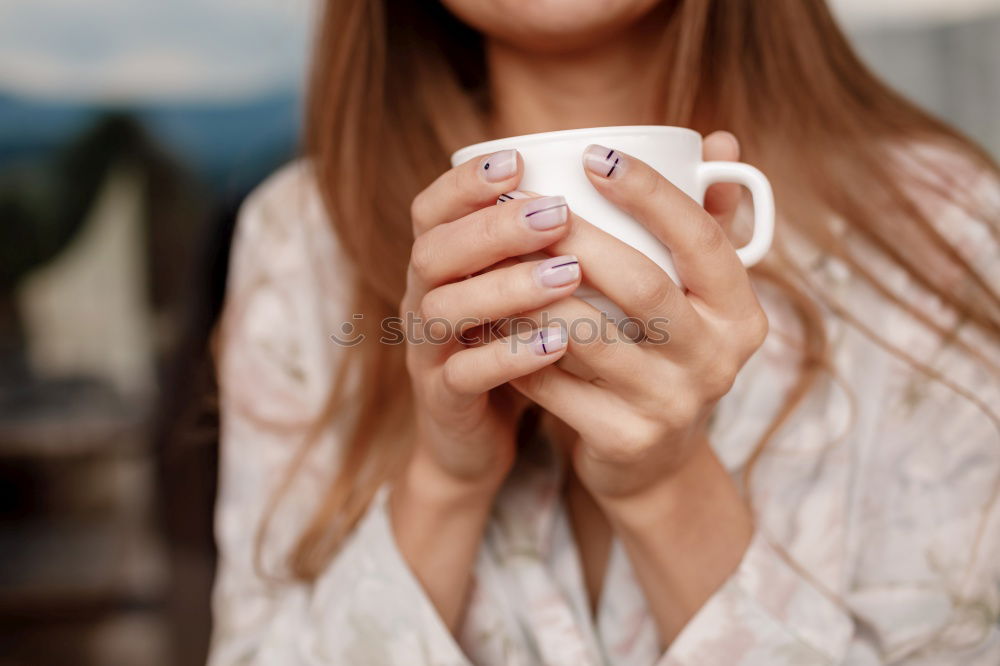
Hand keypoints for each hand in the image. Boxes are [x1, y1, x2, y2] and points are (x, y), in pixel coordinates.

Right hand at [401, 149, 581, 494]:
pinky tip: (557, 343)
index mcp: (442, 263)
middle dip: (493, 228)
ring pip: (443, 311)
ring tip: (567, 275)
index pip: (432, 209)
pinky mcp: (444, 402)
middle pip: (434, 252)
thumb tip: (638, 180)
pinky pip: (464, 376)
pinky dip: (507, 356)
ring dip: (504, 288)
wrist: (478, 437)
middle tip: (556, 214)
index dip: (465, 182)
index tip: (518, 160)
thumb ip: (561, 238)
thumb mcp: (529, 287)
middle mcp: (425, 299)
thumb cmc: (518, 342)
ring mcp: (429, 352)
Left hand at [509, 132, 767, 500]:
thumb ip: (707, 220)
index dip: (651, 193)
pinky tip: (488, 316)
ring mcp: (673, 406)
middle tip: (526, 200)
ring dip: (532, 289)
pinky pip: (555, 383)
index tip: (594, 154)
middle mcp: (718, 360)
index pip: (703, 239)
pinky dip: (515, 345)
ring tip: (493, 251)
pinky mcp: (626, 440)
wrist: (652, 460)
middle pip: (642, 284)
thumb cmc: (666, 353)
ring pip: (587, 335)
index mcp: (741, 313)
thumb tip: (716, 140)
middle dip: (578, 235)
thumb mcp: (698, 295)